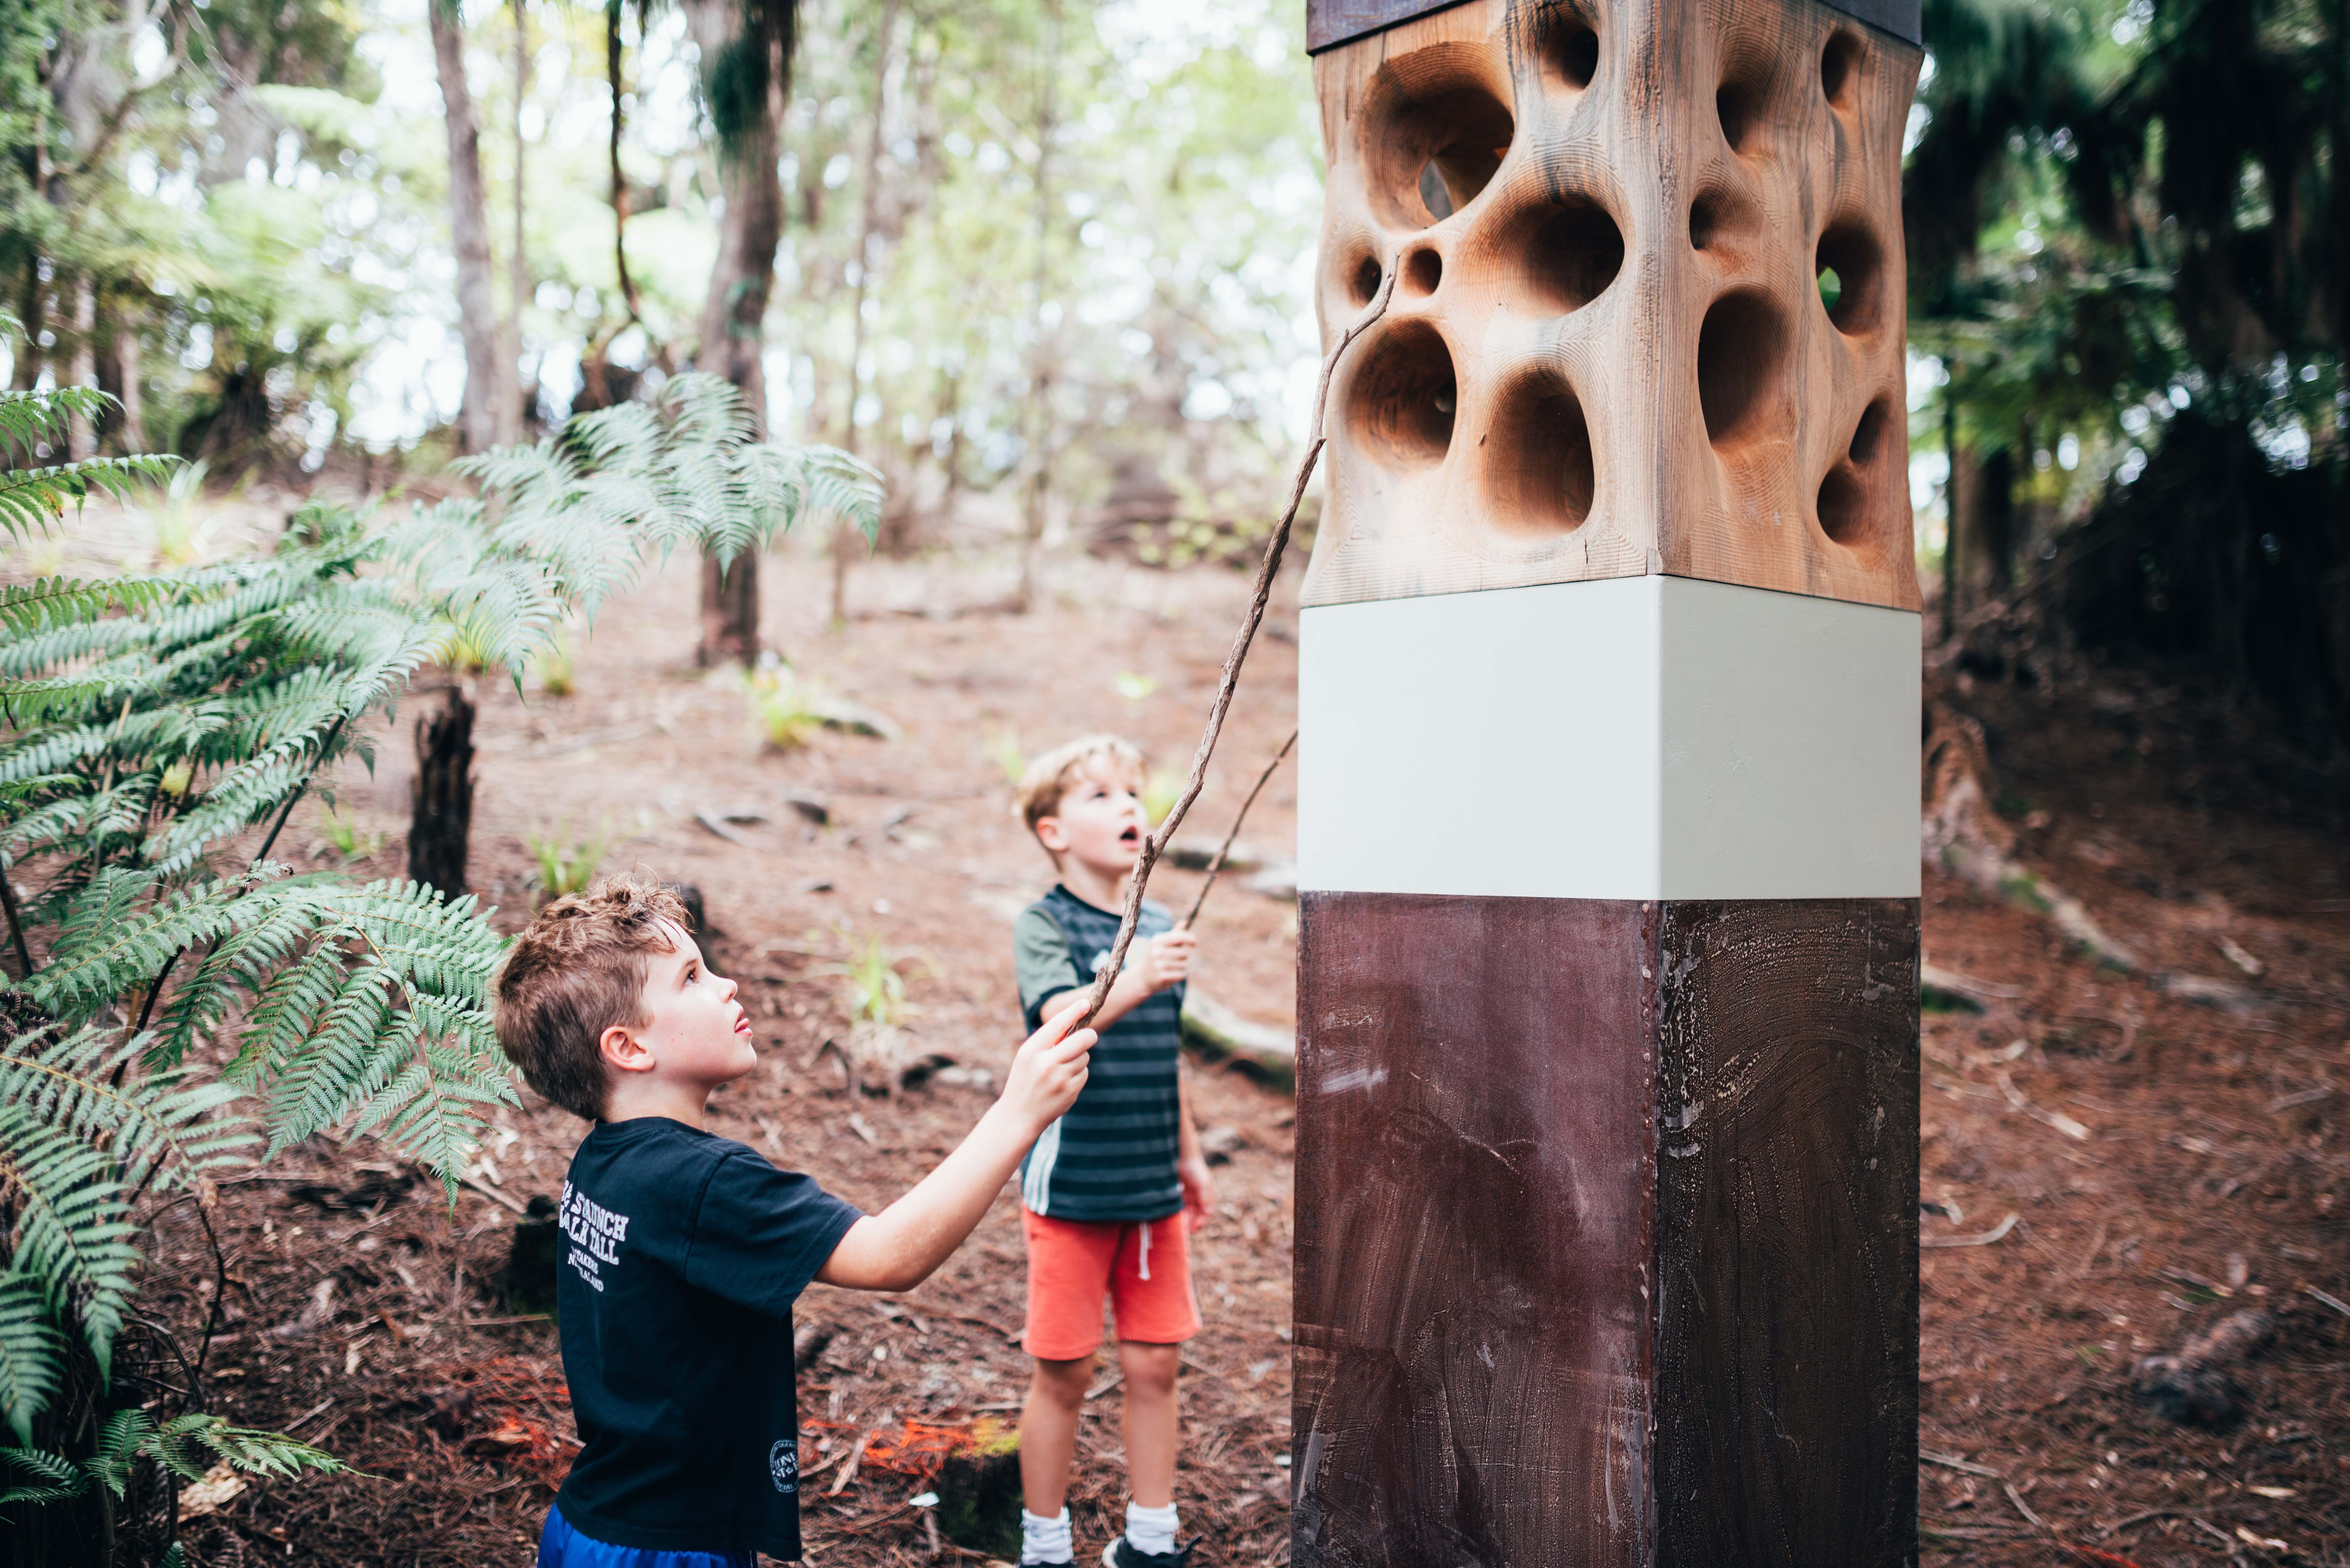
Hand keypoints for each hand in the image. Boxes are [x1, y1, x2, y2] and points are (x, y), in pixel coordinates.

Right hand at [1002, 994, 1095, 1134]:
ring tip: (1062, 1068)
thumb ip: (1047, 1040)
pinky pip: (1084, 1073)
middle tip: (1090, 1036)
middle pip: (1082, 1040)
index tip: (1086, 1003)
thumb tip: (1076, 1022)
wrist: (1019, 1116)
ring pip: (1085, 1057)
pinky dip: (1078, 1074)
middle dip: (1089, 1036)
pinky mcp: (1071, 1091)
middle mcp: (1046, 1064)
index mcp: (1031, 1050)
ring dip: (1079, 1058)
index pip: (1057, 1024)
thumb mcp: (1026, 1057)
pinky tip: (1064, 1082)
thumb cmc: (1024, 1080)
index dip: (1074, 1012)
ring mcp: (1060, 1079)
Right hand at [1143, 929, 1196, 991]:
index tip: (1195, 943)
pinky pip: (1181, 974)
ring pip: (1184, 964)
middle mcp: (1156, 952)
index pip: (1178, 937)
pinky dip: (1180, 975)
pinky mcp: (1161, 977)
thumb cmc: (1157, 956)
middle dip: (1184, 956)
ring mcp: (1158, 965)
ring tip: (1172, 967)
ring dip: (1182, 966)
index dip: (1189, 938)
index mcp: (1157, 941)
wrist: (1144, 977)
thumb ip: (1175, 934)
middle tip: (1175, 959)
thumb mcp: (1162, 943)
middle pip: (1184, 953)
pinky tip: (1172, 975)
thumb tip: (1184, 921)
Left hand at [1176, 1153, 1213, 1233]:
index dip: (1201, 1221)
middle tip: (1185, 1231)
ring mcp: (1190, 1194)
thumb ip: (1205, 1198)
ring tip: (1180, 1227)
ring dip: (1186, 1219)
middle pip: (1198, 1214)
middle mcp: (1200, 1196)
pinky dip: (1180, 1212)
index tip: (1193, 1229)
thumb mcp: (1201, 1184)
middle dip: (1193, 1222)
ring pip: (1189, 1211)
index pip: (1206, 1212)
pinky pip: (1181, 1206)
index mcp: (1207, 1195)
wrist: (1182, 1156)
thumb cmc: (1194, 1169)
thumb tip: (1208, 1213)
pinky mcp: (1181, 1192)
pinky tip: (1175, 1217)